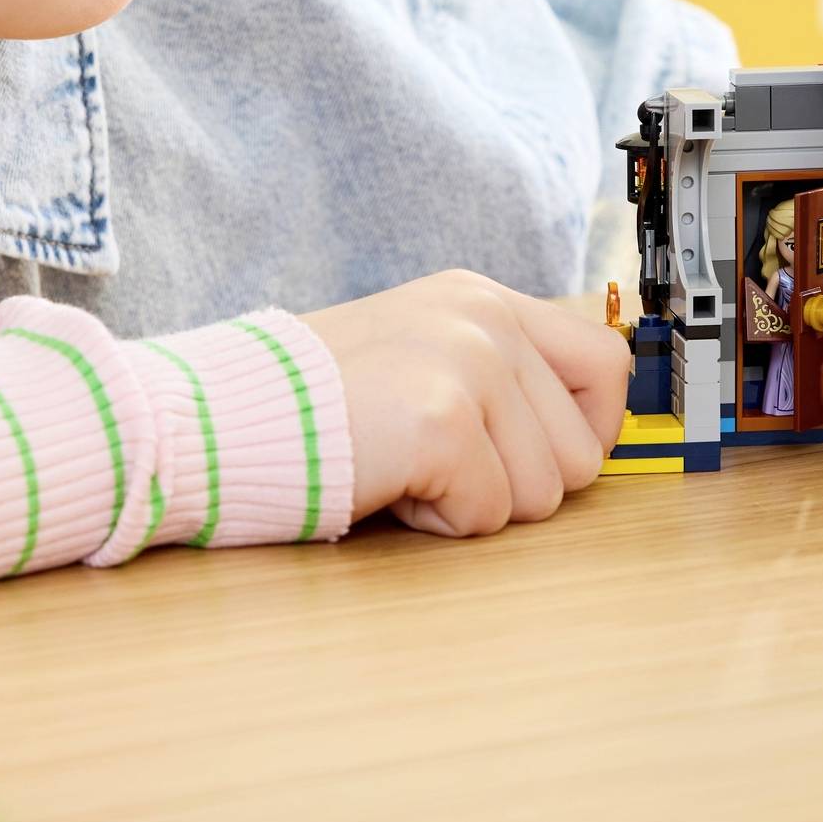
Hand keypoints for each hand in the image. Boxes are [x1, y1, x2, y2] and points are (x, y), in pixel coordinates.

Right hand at [299, 270, 629, 535]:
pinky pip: (488, 515)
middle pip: (581, 450)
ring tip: (404, 467)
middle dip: (516, 484)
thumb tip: (582, 439)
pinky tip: (388, 483)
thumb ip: (494, 377)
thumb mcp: (416, 358)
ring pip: (543, 493)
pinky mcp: (442, 419)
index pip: (606, 364)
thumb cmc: (307, 405)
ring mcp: (467, 363)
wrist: (216, 417)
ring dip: (474, 505)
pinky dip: (437, 521)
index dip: (588, 432)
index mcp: (480, 300)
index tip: (537, 461)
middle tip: (436, 465)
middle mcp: (483, 319)